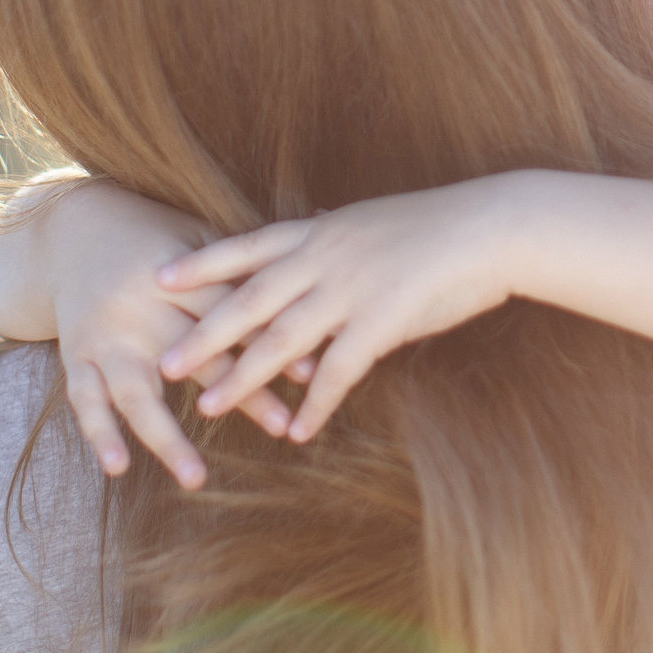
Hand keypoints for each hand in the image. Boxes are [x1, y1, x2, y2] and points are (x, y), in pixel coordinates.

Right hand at [30, 180, 300, 486]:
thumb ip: (247, 268)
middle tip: (282, 425)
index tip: (316, 374)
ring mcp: (105, 337)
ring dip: (166, 437)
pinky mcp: (77, 357)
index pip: (232, 311)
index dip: (273, 340)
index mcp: (176, 274)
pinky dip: (99, 434)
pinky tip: (119, 469)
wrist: (73, 232)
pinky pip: (85, 401)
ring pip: (136, 391)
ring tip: (196, 477)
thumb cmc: (159, 239)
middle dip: (241, 392)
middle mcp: (139, 307)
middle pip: (196, 356)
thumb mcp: (200, 239)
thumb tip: (319, 287)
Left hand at [156, 181, 523, 440]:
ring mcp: (352, 289)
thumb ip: (338, 233)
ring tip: (208, 410)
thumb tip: (310, 228)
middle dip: (205, 335)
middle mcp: (327, 257)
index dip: (203, 264)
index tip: (158, 278)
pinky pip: (339, 371)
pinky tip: (299, 432)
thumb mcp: (376, 220)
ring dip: (243, 380)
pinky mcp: (383, 321)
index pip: (249, 247)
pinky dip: (315, 404)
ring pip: (282, 341)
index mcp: (324, 231)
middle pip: (251, 300)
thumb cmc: (443, 225)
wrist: (494, 227)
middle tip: (165, 363)